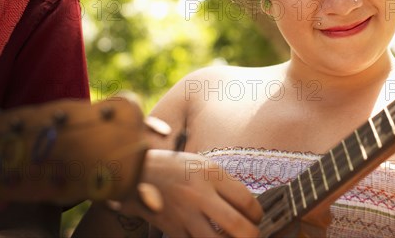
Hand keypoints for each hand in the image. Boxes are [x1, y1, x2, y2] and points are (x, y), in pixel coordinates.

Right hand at [108, 149, 262, 237]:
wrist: (136, 173)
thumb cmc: (174, 167)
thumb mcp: (202, 165)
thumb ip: (223, 183)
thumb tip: (247, 206)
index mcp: (210, 174)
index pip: (246, 200)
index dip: (257, 214)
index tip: (257, 217)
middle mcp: (199, 195)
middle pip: (237, 226)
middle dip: (252, 235)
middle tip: (253, 234)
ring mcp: (185, 215)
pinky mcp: (172, 229)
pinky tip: (210, 236)